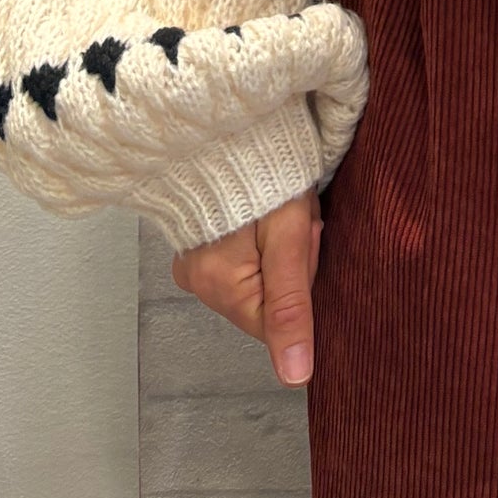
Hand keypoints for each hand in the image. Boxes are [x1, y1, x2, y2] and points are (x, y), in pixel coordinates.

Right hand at [169, 186, 323, 386]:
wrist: (235, 121)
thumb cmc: (265, 169)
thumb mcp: (289, 237)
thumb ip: (291, 308)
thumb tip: (294, 376)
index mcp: (218, 286)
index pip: (281, 321)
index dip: (302, 280)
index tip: (302, 240)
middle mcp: (197, 282)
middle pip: (269, 299)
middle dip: (291, 262)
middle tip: (294, 218)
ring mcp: (194, 263)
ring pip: (259, 278)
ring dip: (278, 248)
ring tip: (277, 207)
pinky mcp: (199, 244)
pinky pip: (243, 260)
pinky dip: (262, 240)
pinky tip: (263, 210)